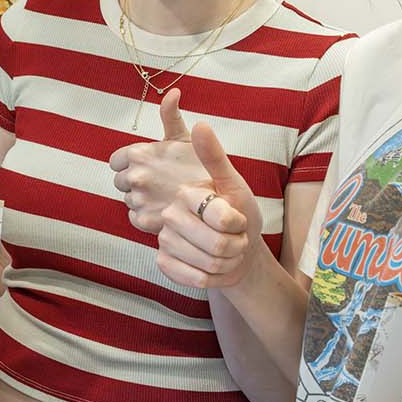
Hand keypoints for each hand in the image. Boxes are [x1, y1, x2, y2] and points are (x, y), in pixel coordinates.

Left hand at [108, 90, 208, 233]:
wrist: (218, 204)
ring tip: (164, 196)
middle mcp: (135, 176)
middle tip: (157, 183)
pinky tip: (163, 209)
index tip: (144, 167)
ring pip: (128, 200)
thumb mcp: (185, 138)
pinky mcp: (143, 221)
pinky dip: (145, 215)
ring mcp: (138, 200)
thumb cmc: (202, 169)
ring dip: (141, 199)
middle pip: (120, 181)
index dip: (128, 164)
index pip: (116, 161)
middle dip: (134, 182)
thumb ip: (171, 115)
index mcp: (139, 154)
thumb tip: (172, 92)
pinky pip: (134, 217)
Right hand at [154, 122, 264, 289]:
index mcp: (183, 193)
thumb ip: (214, 156)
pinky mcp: (164, 261)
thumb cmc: (237, 213)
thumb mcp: (231, 182)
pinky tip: (216, 269)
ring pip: (204, 260)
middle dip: (233, 244)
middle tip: (237, 239)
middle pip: (211, 241)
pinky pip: (190, 276)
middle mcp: (168, 213)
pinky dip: (211, 277)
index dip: (235, 222)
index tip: (238, 219)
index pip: (215, 215)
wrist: (237, 249)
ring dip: (226, 262)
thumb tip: (200, 124)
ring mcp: (164, 238)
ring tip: (230, 252)